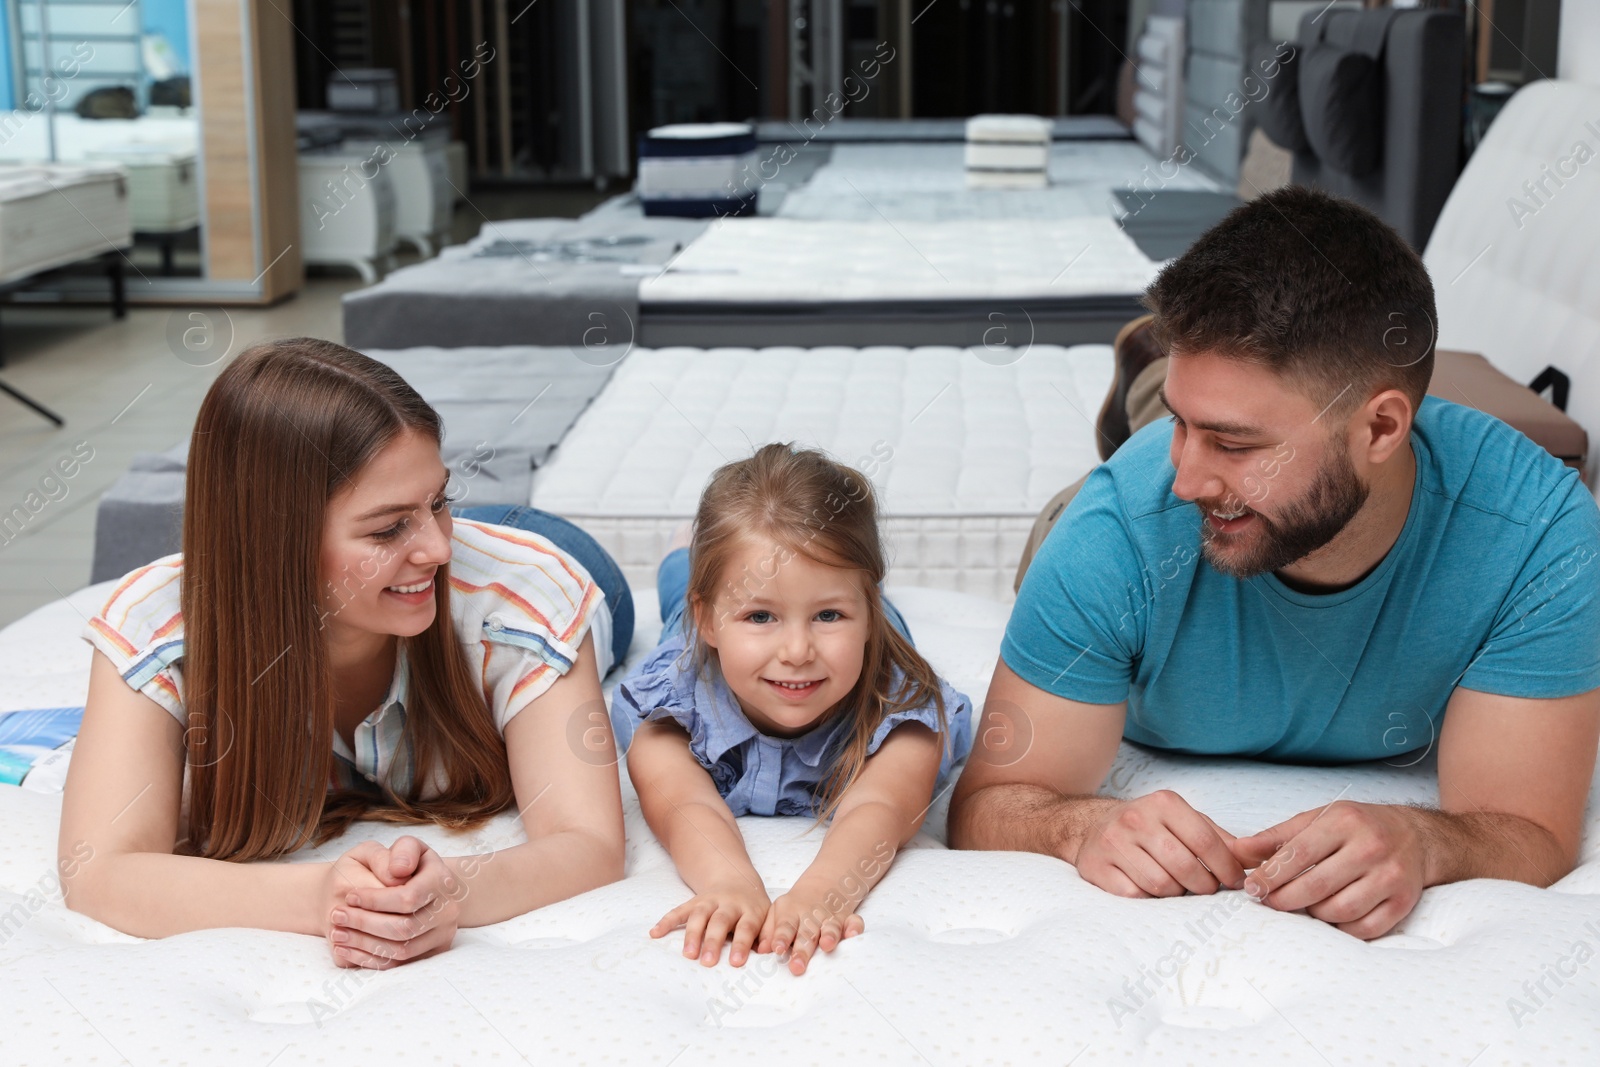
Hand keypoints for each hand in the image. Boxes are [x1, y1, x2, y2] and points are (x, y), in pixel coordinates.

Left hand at [329, 836, 463, 968]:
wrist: (419, 886)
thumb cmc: (406, 865)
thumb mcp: (406, 846)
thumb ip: (403, 851)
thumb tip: (397, 872)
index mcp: (443, 881)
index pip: (408, 898)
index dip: (376, 900)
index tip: (350, 896)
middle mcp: (448, 911)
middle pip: (404, 928)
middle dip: (365, 923)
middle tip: (337, 915)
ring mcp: (442, 936)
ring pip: (401, 950)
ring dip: (364, 944)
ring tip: (337, 933)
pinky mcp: (431, 954)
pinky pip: (398, 965)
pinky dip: (368, 960)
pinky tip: (345, 948)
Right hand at [650, 880, 769, 966]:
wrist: (737, 880)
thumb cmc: (753, 908)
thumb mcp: (767, 917)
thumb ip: (768, 934)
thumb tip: (769, 952)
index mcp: (750, 910)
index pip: (746, 927)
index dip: (741, 944)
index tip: (735, 963)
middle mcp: (729, 904)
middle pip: (720, 921)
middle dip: (713, 941)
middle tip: (708, 962)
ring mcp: (710, 901)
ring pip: (699, 915)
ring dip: (692, 934)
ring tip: (687, 954)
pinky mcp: (694, 902)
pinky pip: (679, 910)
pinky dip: (666, 921)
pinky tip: (655, 933)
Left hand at [757, 885, 865, 975]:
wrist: (823, 884)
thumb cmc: (795, 907)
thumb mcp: (778, 912)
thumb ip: (769, 931)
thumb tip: (761, 950)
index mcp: (790, 912)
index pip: (784, 926)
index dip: (780, 937)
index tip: (776, 949)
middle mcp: (810, 915)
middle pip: (806, 933)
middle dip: (802, 950)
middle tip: (797, 967)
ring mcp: (829, 916)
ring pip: (830, 927)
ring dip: (829, 936)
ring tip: (827, 946)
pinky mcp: (846, 918)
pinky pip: (854, 921)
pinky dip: (855, 927)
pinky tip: (853, 934)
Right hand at [1075, 790, 1245, 897]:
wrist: (1093, 827)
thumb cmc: (1150, 827)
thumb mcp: (1184, 821)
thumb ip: (1220, 838)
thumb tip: (1255, 858)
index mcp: (1163, 803)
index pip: (1205, 841)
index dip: (1226, 868)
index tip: (1235, 882)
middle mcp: (1136, 818)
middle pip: (1184, 867)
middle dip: (1203, 886)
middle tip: (1206, 889)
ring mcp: (1113, 842)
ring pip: (1160, 885)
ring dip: (1176, 894)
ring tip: (1177, 886)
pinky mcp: (1096, 866)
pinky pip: (1135, 895)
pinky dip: (1148, 899)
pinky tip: (1150, 890)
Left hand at [1232, 801, 1425, 939]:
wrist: (1416, 836)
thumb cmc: (1357, 827)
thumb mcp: (1316, 819)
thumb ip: (1276, 837)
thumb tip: (1237, 850)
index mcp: (1344, 822)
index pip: (1299, 853)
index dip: (1271, 875)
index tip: (1252, 889)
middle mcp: (1371, 847)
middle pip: (1317, 886)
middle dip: (1285, 900)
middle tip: (1270, 903)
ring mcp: (1390, 876)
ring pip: (1339, 910)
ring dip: (1314, 914)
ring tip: (1303, 906)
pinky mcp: (1403, 901)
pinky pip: (1365, 928)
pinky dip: (1342, 929)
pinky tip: (1330, 919)